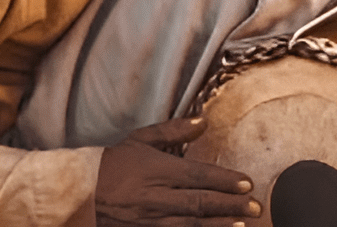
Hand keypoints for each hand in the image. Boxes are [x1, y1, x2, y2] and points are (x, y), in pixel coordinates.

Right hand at [97, 118, 260, 225]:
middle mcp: (155, 196)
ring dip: (220, 225)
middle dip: (230, 206)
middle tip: (256, 207)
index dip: (224, 180)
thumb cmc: (112, 163)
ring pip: (191, 223)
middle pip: (199, 202)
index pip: (197, 175)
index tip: (247, 183)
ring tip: (244, 224)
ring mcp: (150, 218)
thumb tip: (202, 120)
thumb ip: (174, 131)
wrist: (80, 193)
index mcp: (155, 169)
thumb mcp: (140, 140)